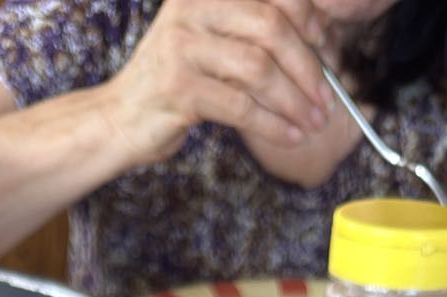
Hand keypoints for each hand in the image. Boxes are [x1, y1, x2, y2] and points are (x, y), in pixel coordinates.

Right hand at [102, 0, 339, 163]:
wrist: (121, 118)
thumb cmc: (176, 85)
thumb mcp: (212, 46)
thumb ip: (250, 37)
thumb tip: (314, 44)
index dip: (305, 17)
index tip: (324, 45)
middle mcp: (192, 8)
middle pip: (270, 28)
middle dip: (306, 66)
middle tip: (325, 97)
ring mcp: (183, 46)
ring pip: (258, 69)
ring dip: (293, 101)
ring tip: (312, 122)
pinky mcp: (179, 87)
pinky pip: (241, 106)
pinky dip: (273, 124)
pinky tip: (290, 135)